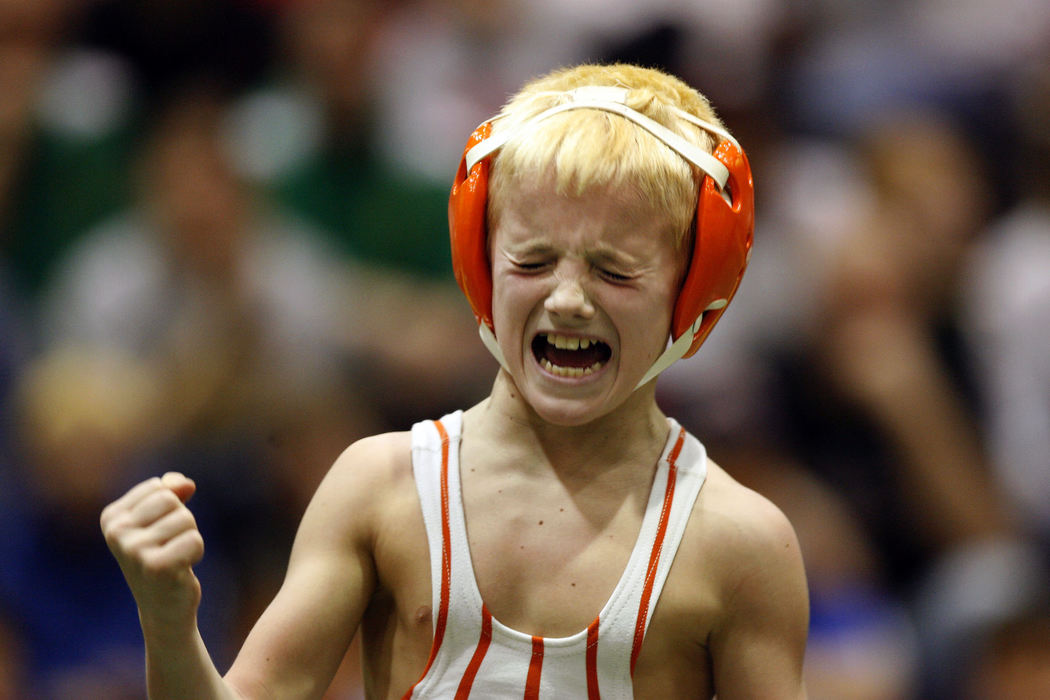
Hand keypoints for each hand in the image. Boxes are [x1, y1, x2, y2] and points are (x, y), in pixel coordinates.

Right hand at [101, 473, 204, 633]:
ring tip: (174, 557)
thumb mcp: (163, 519)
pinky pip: (194, 540)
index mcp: (111, 517)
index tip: (159, 532)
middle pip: (171, 500)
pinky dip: (195, 552)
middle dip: (182, 520)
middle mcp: (116, 532)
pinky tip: (181, 569)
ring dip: (190, 537)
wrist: (163, 607)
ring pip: (185, 519)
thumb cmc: (164, 556)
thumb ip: (173, 491)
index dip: (171, 507)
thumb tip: (186, 483)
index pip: (159, 487)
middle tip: (170, 546)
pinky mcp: (155, 567)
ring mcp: (133, 550)